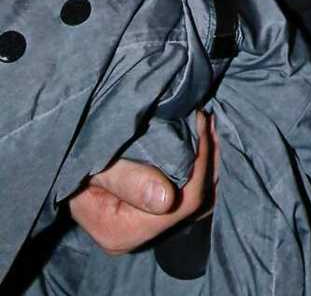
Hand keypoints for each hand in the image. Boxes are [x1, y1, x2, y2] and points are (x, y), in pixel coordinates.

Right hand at [69, 111, 215, 254]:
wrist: (59, 162)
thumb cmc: (73, 158)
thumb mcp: (94, 166)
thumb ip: (128, 181)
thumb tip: (167, 200)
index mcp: (120, 233)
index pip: (178, 206)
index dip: (197, 165)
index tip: (199, 122)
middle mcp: (136, 237)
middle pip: (190, 204)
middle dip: (204, 160)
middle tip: (205, 119)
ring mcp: (144, 228)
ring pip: (193, 200)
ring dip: (203, 162)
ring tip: (204, 126)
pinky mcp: (149, 215)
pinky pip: (185, 196)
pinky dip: (196, 168)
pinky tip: (196, 141)